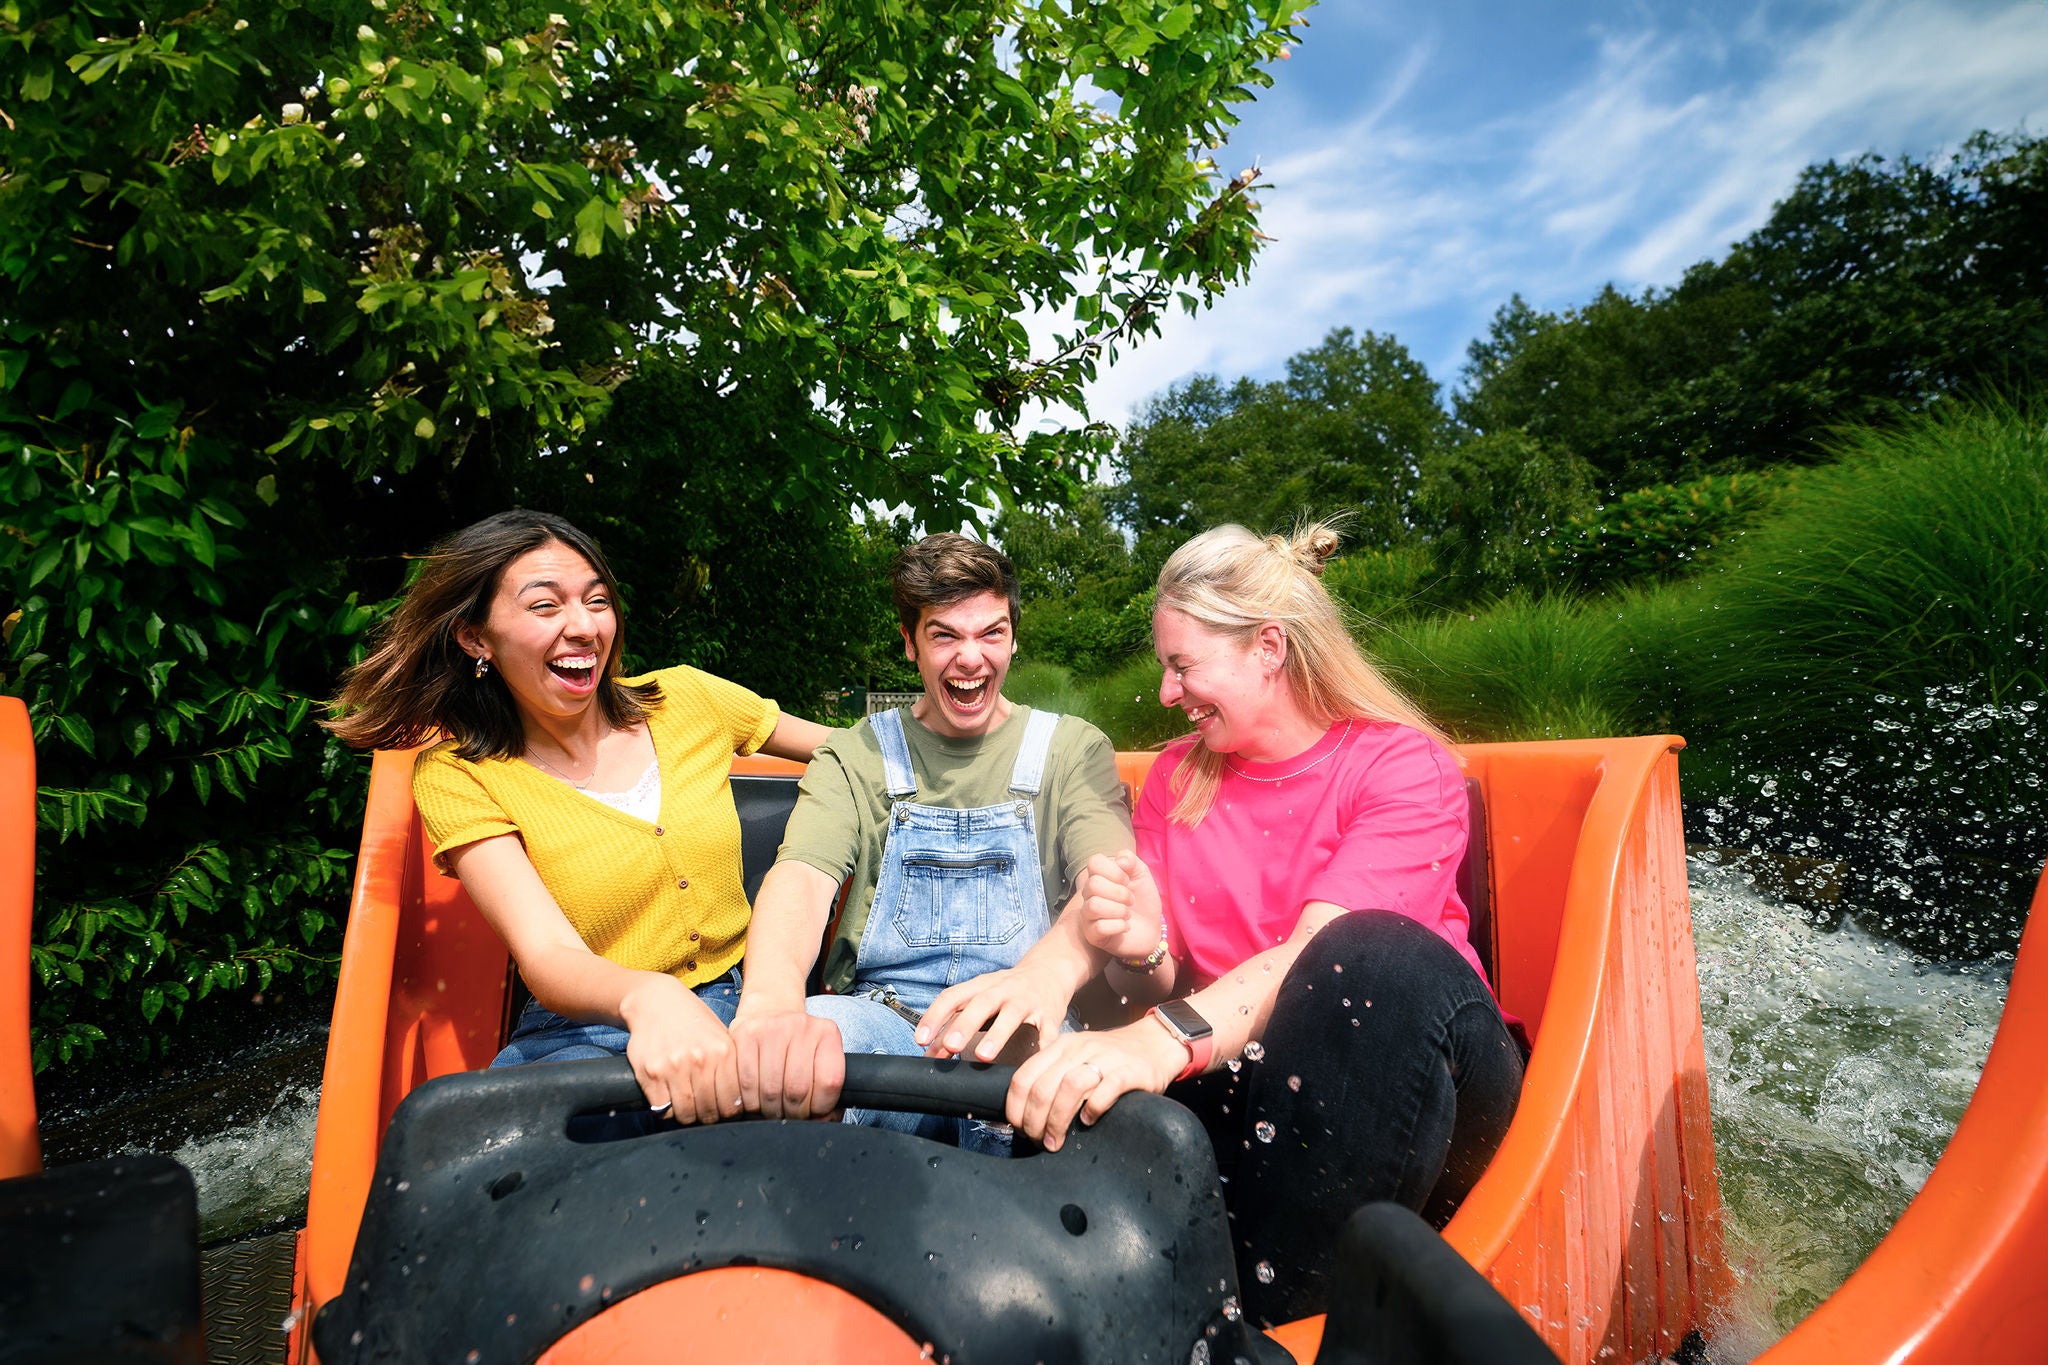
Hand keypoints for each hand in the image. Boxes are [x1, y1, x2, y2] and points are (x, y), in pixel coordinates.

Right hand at [618, 975, 742, 1125]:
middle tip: (705, 1113)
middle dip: (709, 1117)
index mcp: (723, 1051)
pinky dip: (666, 1111)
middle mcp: (700, 1060)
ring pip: (685, 1114)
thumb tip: (741, 1103)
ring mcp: (673, 1067)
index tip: (725, 1113)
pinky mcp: (650, 1073)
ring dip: (687, 1117)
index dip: (730, 1114)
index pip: (732, 1102)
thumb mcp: (720, 1035)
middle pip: (709, 1111)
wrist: (655, 1001)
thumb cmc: (692, 1021)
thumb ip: (731, 1065)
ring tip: (688, 1109)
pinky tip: (669, 1102)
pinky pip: (661, 1109)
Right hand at [730, 1005, 845, 1119]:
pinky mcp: (746, 1035)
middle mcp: (802, 1026)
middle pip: (797, 1090)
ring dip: (768, 1111)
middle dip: (792, 1114)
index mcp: (827, 1033)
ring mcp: (772, 1028)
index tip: (812, 1113)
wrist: (769, 1014)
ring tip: (770, 1109)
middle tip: (787, 1115)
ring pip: (770, 1091)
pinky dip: (749, 1101)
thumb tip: (823, 1122)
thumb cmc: (797, 1048)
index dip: (819, 1108)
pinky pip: (745, 1082)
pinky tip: (754, 1100)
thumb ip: (827, 1093)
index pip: (829, 1083)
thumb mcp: (819, 1061)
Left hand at [916, 960, 1072, 1062]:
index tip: (920, 1040)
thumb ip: (955, 1026)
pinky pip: (1047, 1030)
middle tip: (950, 1046)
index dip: (935, 1017)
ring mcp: (1027, 1001)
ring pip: (1011, 1015)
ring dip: (997, 1034)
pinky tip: (1035, 1061)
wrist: (1049, 971)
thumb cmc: (1005, 992)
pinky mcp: (1050, 1013)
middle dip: (964, 1025)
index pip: (952, 997)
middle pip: (981, 1004)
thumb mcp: (979, 1001)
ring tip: (983, 1056)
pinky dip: (1043, 1045)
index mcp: (980, 987)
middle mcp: (1002, 990)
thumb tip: (930, 1054)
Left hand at [1005, 1018, 1187, 1150]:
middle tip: (1039, 1141)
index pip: (1023, 1077)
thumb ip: (1053, 1077)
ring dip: (1057, 1120)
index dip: (1015, 1108)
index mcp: (1060, 1047)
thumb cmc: (1111, 1060)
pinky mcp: (1130, 1071)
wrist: (1155, 1043)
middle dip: (1034, 1121)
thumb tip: (1025, 1114)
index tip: (1020, 1129)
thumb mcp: (1076, 1059)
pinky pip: (1106, 1089)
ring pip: (1070, 1087)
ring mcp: (1105, 1058)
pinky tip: (1089, 1122)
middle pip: (1043, 1087)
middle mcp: (1079, 1049)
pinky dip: (1093, 1109)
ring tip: (1056, 1141)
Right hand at [1079, 851, 1164, 961]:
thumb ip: (1132, 861)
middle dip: (1120, 893)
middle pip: (1093, 884)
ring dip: (1119, 910)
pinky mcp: (1092, 935)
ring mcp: (1088, 915)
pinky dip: (1119, 926)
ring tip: (1128, 914)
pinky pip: (1100, 927)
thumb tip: (1120, 860)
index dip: (1114, 870)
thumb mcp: (1142, 876)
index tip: (1127, 880)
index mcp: (1099, 876)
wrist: (1152, 930)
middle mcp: (1089, 894)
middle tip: (1131, 900)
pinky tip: (1125, 927)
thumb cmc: (1143, 901)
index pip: (1094, 862)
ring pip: (1094, 906)